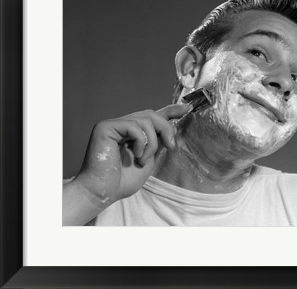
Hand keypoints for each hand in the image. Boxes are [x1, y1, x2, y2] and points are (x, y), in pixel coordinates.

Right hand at [73, 104, 190, 207]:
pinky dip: (141, 142)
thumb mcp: (149, 159)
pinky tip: (136, 155)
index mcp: (132, 132)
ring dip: (153, 142)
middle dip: (166, 129)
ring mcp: (113, 125)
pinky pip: (134, 126)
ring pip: (146, 120)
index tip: (188, 108)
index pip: (154, 115)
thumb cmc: (122, 181)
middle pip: (152, 114)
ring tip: (144, 159)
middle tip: (171, 146)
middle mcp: (122, 125)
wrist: (103, 192)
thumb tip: (172, 130)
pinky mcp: (105, 127)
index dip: (171, 110)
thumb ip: (158, 143)